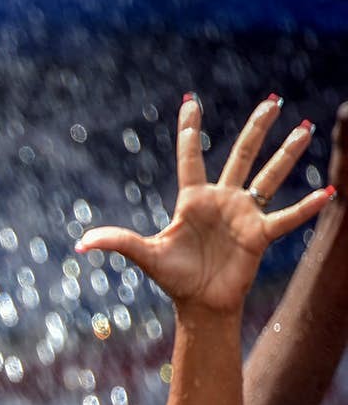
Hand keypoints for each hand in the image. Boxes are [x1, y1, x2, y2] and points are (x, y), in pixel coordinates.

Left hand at [76, 95, 332, 315]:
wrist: (199, 304)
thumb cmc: (174, 278)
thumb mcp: (144, 255)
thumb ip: (116, 242)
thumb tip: (81, 243)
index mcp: (192, 200)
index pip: (190, 158)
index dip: (190, 131)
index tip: (191, 101)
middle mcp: (222, 200)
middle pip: (242, 155)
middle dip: (257, 128)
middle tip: (274, 100)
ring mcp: (244, 214)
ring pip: (269, 175)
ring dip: (288, 153)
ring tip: (305, 127)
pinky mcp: (260, 235)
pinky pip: (287, 217)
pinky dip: (306, 206)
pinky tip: (327, 192)